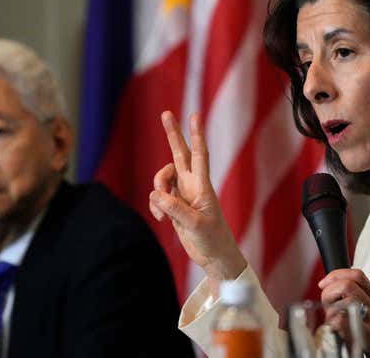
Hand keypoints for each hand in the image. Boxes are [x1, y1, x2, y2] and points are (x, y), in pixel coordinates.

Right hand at [149, 111, 246, 291]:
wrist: (213, 256)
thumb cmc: (212, 240)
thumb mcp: (195, 225)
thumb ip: (175, 209)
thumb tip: (156, 194)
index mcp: (202, 186)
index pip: (199, 155)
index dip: (196, 135)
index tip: (194, 115)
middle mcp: (191, 186)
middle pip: (179, 154)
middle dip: (173, 134)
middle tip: (166, 113)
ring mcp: (182, 195)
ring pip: (162, 179)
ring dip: (157, 189)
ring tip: (162, 211)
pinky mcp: (175, 206)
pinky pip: (158, 197)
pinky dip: (155, 206)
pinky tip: (161, 220)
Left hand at [319, 269, 369, 357]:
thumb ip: (360, 299)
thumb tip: (336, 294)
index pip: (356, 275)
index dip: (336, 275)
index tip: (324, 283)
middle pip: (347, 285)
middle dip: (329, 292)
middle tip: (327, 305)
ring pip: (347, 301)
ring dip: (332, 310)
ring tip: (332, 321)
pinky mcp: (369, 338)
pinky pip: (349, 324)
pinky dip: (338, 324)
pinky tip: (337, 329)